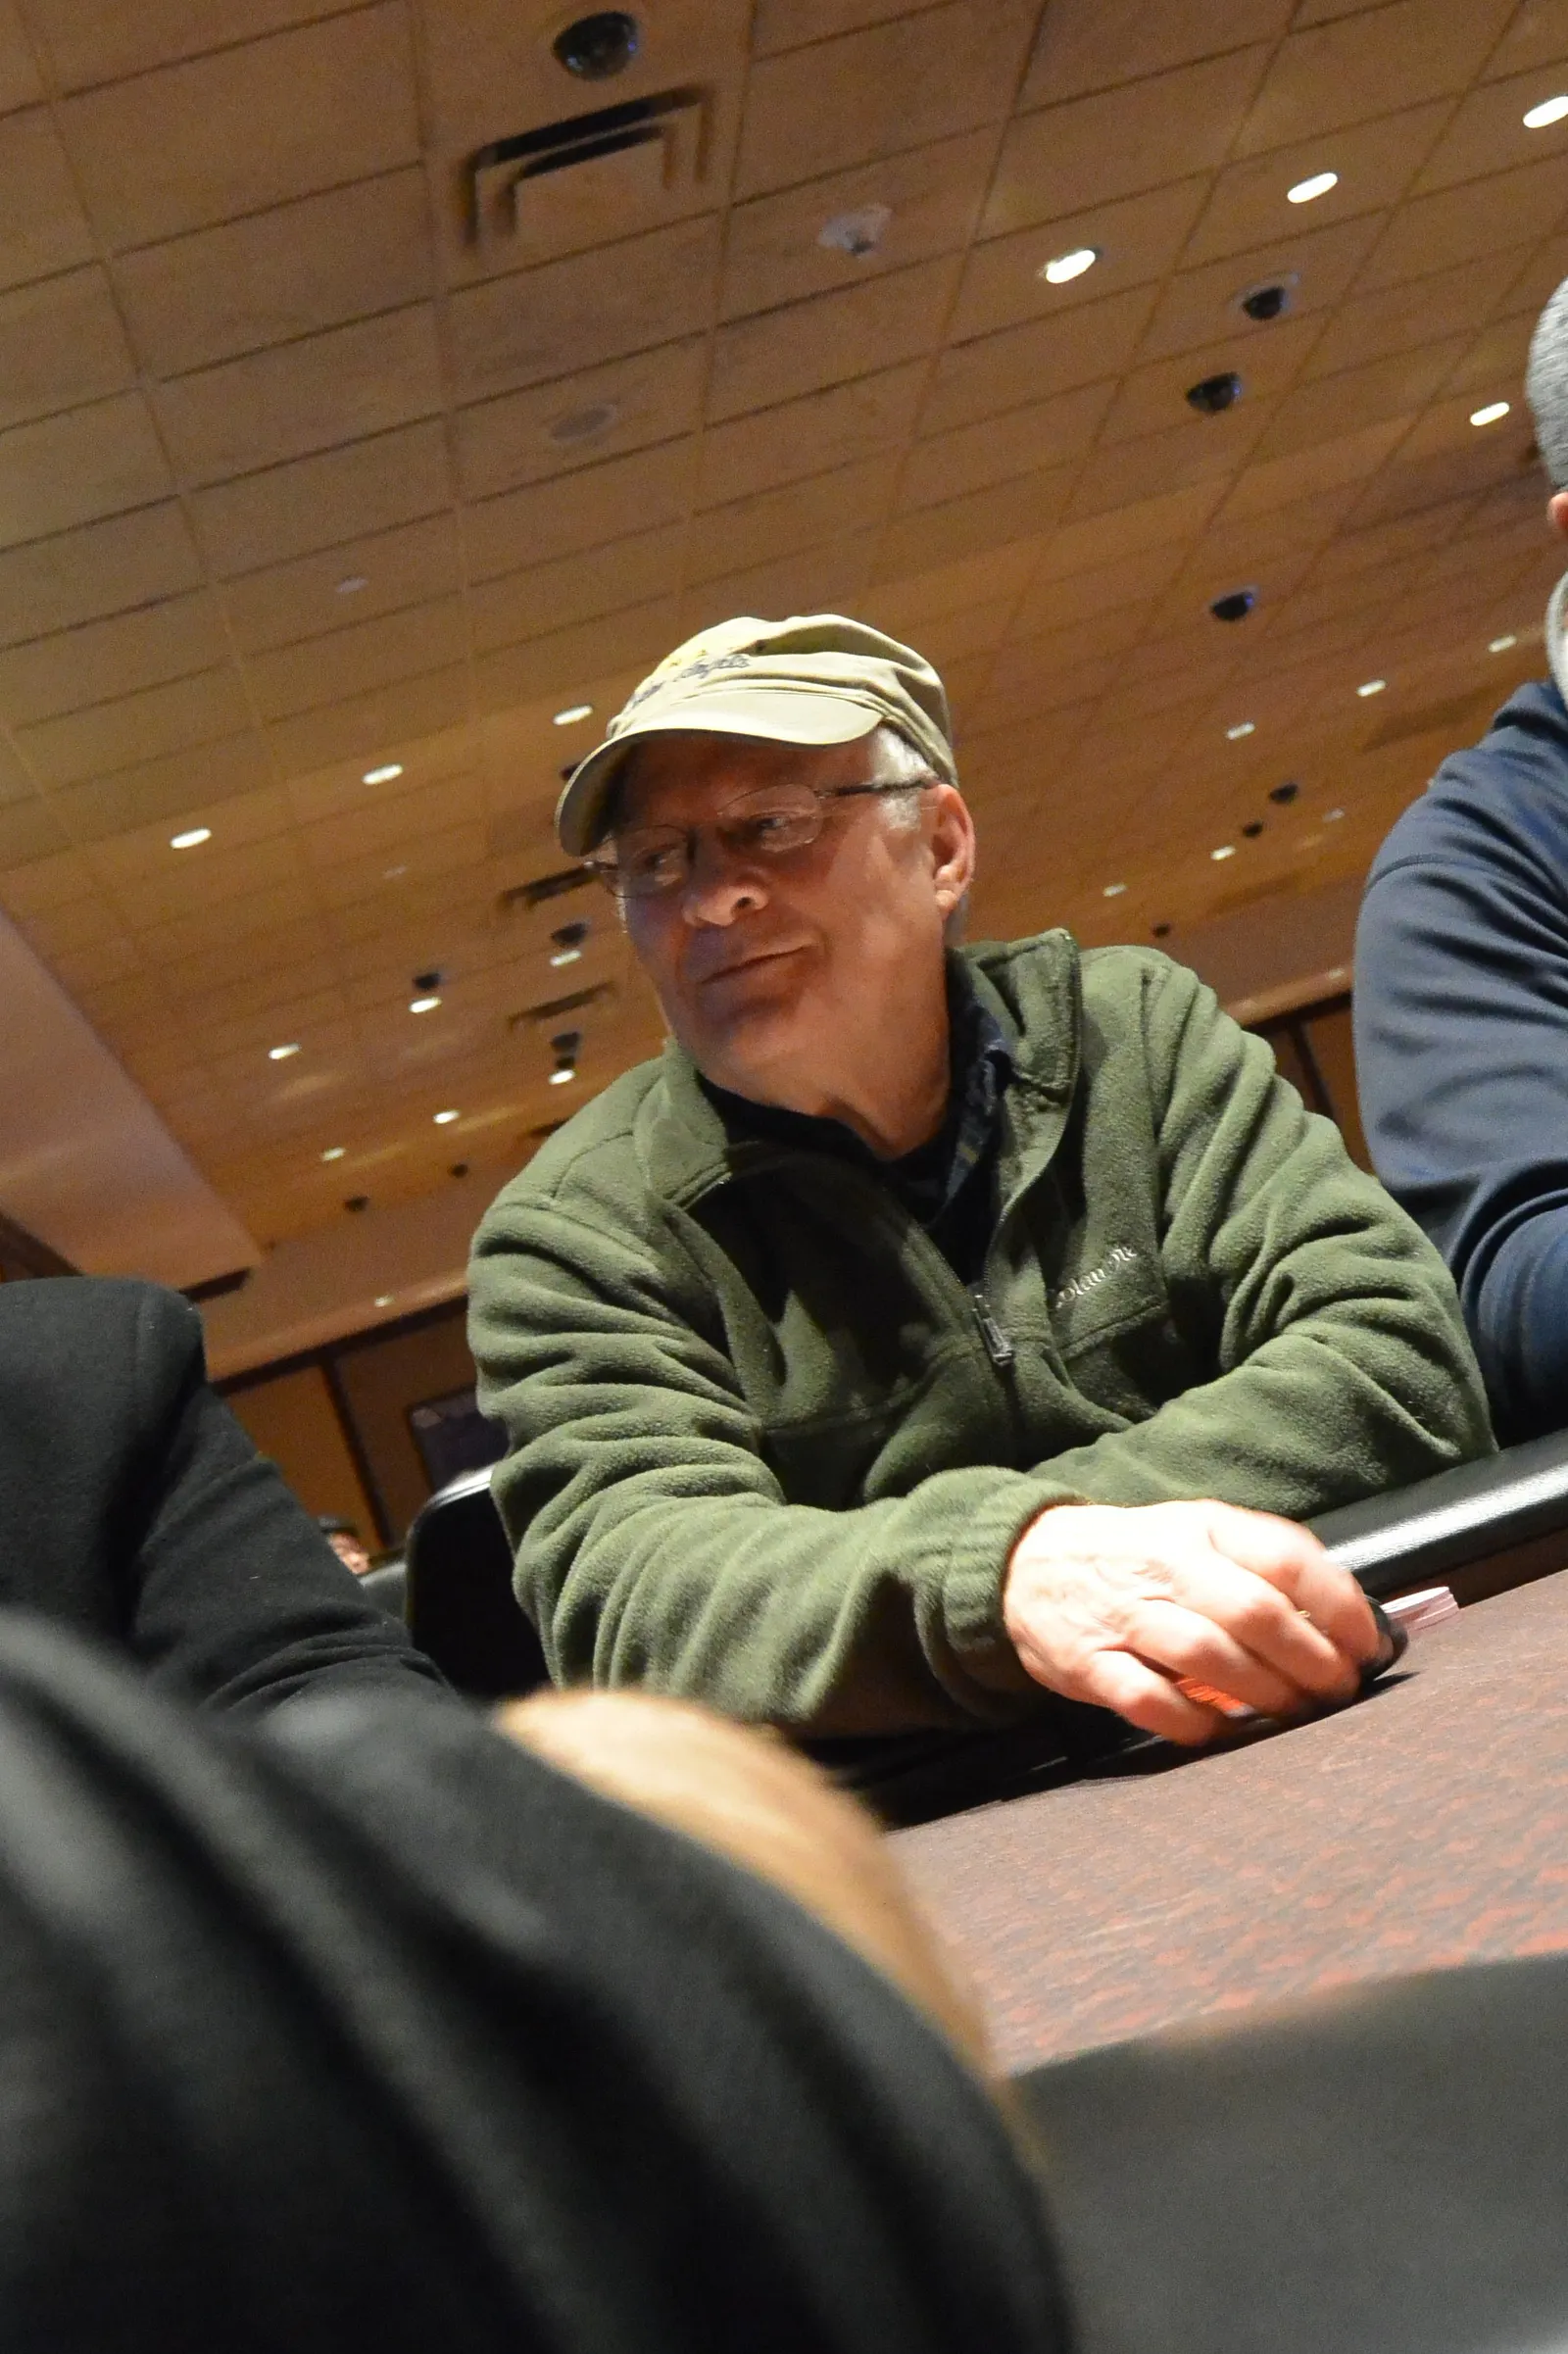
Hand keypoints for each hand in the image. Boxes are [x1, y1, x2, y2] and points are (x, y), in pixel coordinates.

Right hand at [1002, 1499, 1384, 1744]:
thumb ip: (1261, 1567)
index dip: (1339, 1606)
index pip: (1287, 1557)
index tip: (1367, 1645)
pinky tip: (1220, 1732)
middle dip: (1310, 1661)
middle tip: (1336, 1692)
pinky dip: (1192, 1722)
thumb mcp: (1198, 1535)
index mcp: (1203, 1527)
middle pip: (1255, 1613)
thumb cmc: (1138, 1557)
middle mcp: (1167, 1564)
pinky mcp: (1089, 1660)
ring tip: (1292, 1714)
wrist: (1028, 1563)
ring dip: (1263, 1694)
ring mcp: (1125, 1613)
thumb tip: (1345, 1623)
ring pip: (1208, 1655)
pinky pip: (1148, 1698)